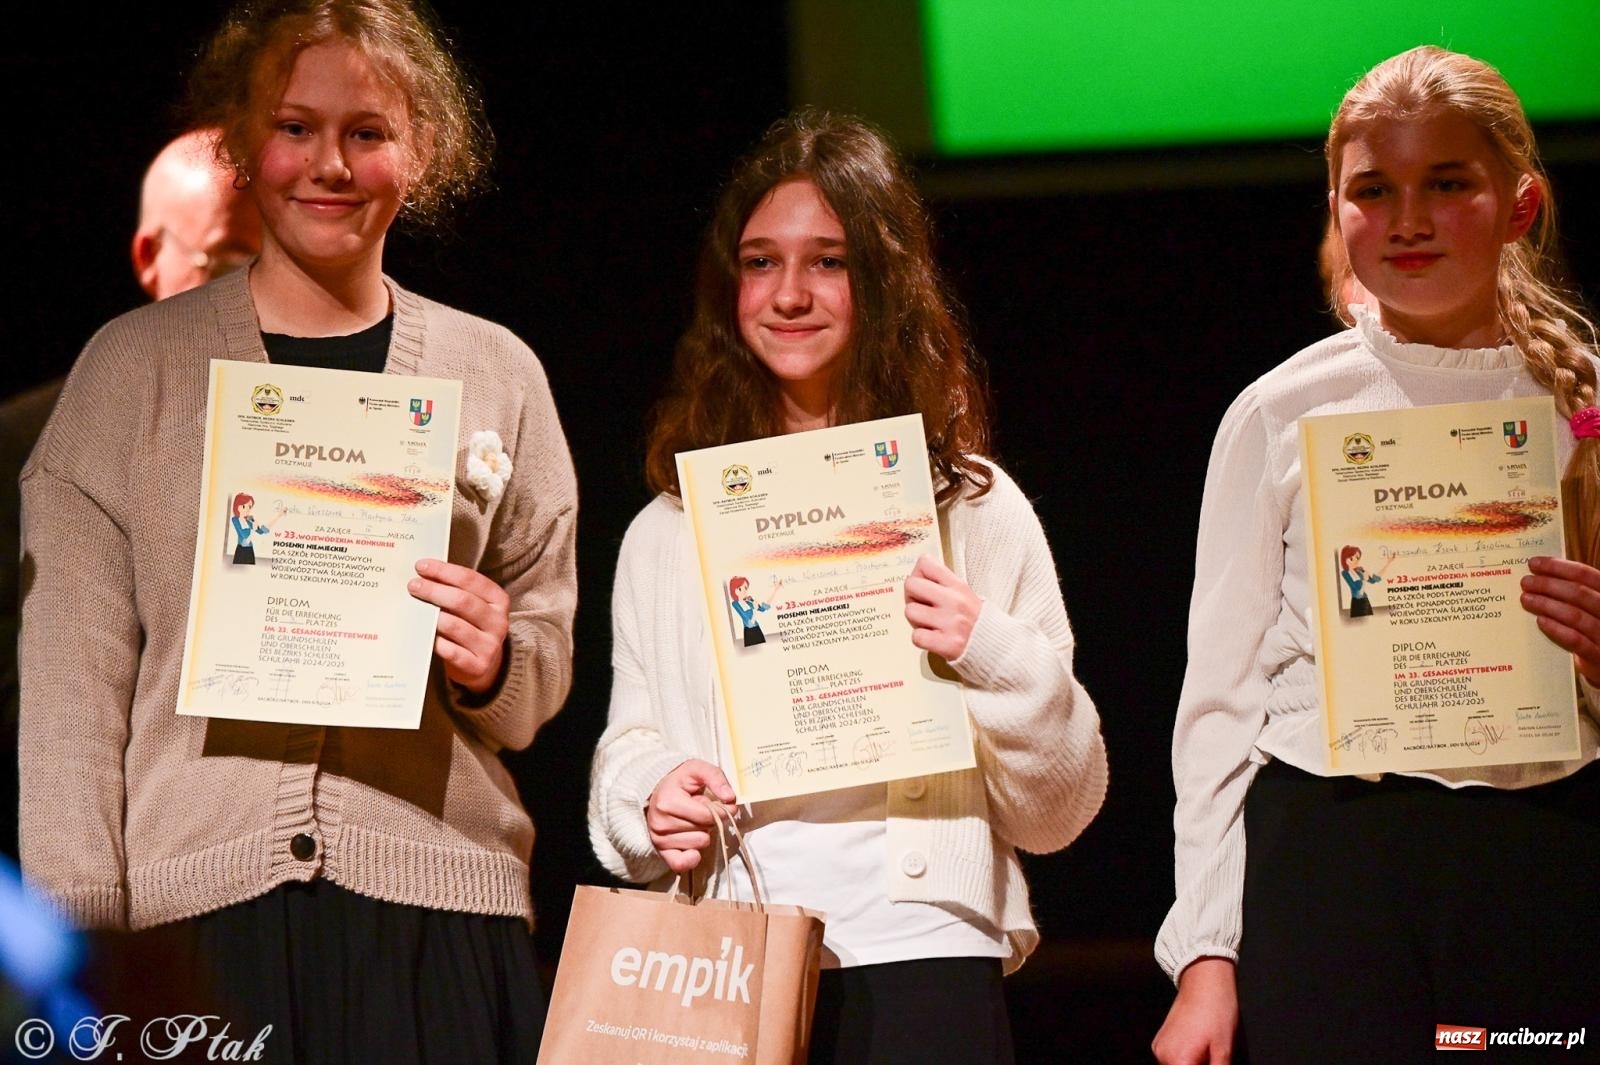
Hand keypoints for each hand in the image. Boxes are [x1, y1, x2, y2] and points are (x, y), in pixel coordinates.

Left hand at [408, 557, 509, 692]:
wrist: (486, 663)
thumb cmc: (472, 626)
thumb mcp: (473, 605)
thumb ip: (455, 589)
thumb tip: (423, 574)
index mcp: (499, 600)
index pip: (471, 579)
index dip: (444, 571)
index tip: (421, 566)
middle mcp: (498, 622)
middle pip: (462, 601)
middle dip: (434, 591)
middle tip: (413, 586)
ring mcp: (490, 645)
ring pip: (454, 625)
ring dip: (430, 616)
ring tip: (414, 609)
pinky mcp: (478, 666)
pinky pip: (450, 651)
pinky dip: (434, 641)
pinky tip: (423, 635)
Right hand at [646, 759, 736, 873]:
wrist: (657, 794)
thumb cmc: (679, 783)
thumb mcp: (696, 769)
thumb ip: (715, 777)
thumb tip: (730, 798)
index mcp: (667, 801)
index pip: (707, 815)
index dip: (721, 810)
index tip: (718, 803)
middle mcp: (660, 822)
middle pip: (705, 830)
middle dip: (709, 820)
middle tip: (698, 810)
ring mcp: (659, 839)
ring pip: (700, 844)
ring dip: (702, 833)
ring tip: (692, 821)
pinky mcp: (661, 852)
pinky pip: (682, 864)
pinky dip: (692, 856)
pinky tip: (692, 844)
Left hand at [904, 554, 980, 660]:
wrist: (998, 646)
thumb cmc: (975, 620)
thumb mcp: (965, 594)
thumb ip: (943, 584)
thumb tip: (915, 577)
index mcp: (958, 586)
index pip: (925, 563)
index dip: (918, 575)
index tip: (924, 586)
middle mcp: (954, 601)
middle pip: (911, 585)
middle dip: (911, 597)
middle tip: (922, 606)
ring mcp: (950, 623)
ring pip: (910, 612)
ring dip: (916, 621)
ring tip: (930, 624)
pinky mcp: (947, 644)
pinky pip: (916, 637)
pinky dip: (921, 639)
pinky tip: (933, 638)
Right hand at [1152, 958, 1237, 1064]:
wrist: (1204, 981)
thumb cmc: (1216, 1010)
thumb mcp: (1224, 1050)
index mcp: (1178, 1060)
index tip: (1214, 1063)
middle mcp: (1162, 1055)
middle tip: (1212, 1057)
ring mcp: (1159, 1047)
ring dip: (1191, 1064)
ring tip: (1207, 1053)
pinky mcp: (1160, 1041)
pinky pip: (1171, 1060)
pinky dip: (1184, 1060)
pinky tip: (1198, 1050)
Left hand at [1521, 556, 1599, 684]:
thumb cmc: (1594, 628)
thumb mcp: (1590, 606)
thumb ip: (1574, 592)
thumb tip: (1541, 573)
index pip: (1587, 575)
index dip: (1559, 567)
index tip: (1534, 563)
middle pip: (1580, 594)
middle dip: (1549, 585)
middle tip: (1525, 583)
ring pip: (1577, 616)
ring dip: (1547, 605)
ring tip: (1526, 599)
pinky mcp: (1598, 656)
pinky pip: (1576, 641)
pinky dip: (1557, 629)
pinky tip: (1540, 621)